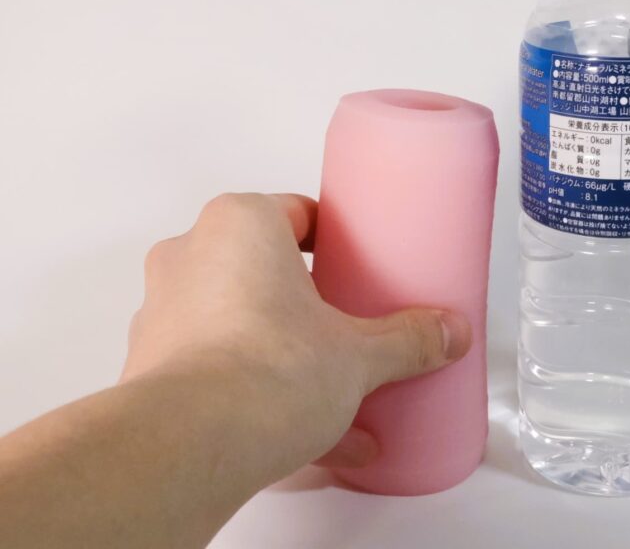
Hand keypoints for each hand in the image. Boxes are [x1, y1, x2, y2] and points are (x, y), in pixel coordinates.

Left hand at [122, 192, 471, 475]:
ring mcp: (161, 313)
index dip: (331, 241)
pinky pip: (213, 371)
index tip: (357, 266)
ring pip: (238, 326)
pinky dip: (253, 395)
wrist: (190, 447)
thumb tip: (451, 333)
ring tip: (336, 406)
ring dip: (282, 357)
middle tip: (346, 330)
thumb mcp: (360, 354)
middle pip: (263, 270)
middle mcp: (190, 256)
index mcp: (240, 225)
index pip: (294, 213)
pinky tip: (303, 440)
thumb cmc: (269, 370)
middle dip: (306, 306)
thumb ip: (408, 340)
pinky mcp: (147, 369)